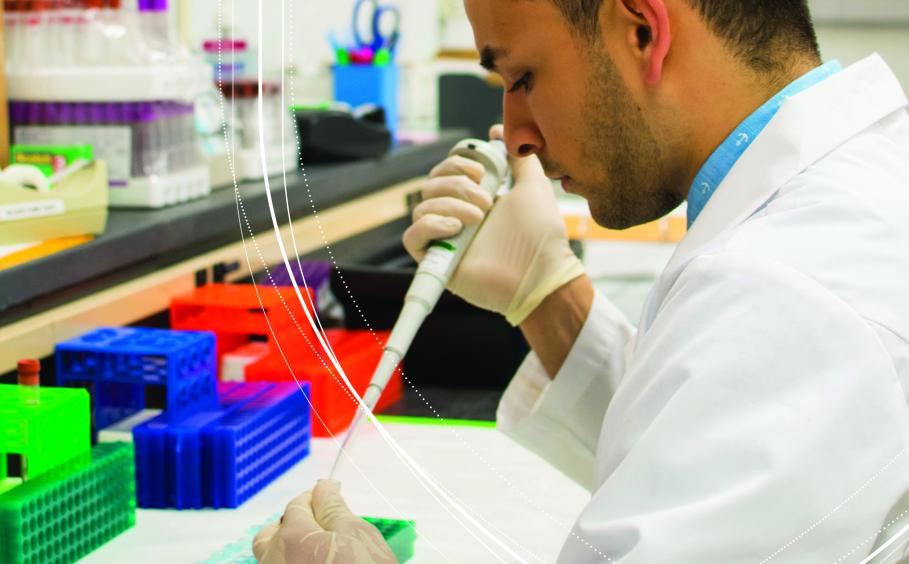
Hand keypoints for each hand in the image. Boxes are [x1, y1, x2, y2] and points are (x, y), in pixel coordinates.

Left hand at [252, 480, 395, 563]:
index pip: (297, 506)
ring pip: (272, 558)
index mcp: (291, 538)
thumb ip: (334, 507)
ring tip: (321, 552)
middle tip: (321, 526)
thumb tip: (324, 486)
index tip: (328, 497)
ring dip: (292, 548)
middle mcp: (274, 561)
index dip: (315, 499)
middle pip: (272, 534)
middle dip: (293, 524)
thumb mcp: (357, 534)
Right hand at [403, 125, 584, 325]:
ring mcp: (446, 239)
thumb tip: (497, 130)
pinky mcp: (438, 261)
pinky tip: (455, 226)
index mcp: (476, 198)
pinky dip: (429, 224)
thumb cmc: (541, 234)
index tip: (480, 170)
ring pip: (421, 206)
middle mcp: (458, 216)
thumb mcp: (532, 185)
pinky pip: (411, 237)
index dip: (457, 162)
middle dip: (456, 183)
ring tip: (478, 218)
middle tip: (486, 199)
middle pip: (431, 184)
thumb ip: (519, 157)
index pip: (447, 170)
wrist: (541, 273)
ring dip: (450, 203)